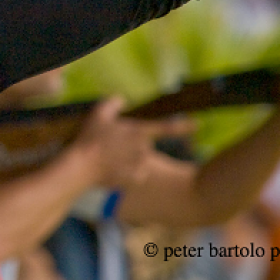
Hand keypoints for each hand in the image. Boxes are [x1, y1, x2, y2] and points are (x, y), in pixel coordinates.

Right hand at [73, 98, 193, 188]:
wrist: (82, 166)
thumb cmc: (91, 138)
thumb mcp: (98, 113)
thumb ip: (113, 103)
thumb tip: (121, 99)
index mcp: (140, 131)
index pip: (167, 127)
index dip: (183, 126)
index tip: (197, 125)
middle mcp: (145, 148)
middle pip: (144, 145)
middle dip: (132, 145)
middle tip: (111, 146)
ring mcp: (142, 166)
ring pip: (140, 161)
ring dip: (129, 160)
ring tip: (109, 159)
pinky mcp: (136, 180)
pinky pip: (135, 175)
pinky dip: (127, 174)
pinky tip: (112, 171)